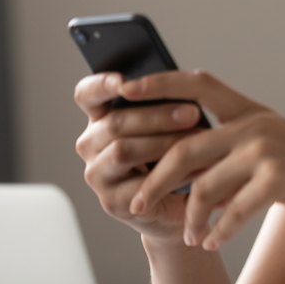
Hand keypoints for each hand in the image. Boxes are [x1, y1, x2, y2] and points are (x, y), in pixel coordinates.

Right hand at [73, 72, 205, 241]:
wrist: (180, 201)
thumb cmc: (172, 151)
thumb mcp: (167, 123)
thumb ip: (162, 102)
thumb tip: (179, 83)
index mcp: (100, 117)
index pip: (87, 95)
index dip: (101, 85)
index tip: (123, 81)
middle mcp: (91, 144)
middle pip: (115, 123)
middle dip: (157, 116)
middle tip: (193, 113)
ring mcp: (97, 174)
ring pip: (123, 151)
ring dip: (164, 143)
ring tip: (197, 138)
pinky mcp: (111, 201)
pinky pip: (139, 184)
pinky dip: (171, 174)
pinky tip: (193, 169)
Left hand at [123, 70, 284, 251]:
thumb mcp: (270, 150)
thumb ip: (231, 150)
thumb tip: (179, 163)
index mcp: (251, 110)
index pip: (198, 83)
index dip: (159, 83)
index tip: (124, 91)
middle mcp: (256, 123)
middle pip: (186, 146)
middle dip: (155, 178)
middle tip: (136, 202)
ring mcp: (268, 149)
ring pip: (204, 185)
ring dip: (189, 217)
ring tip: (188, 235)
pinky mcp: (280, 177)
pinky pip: (231, 210)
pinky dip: (217, 231)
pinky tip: (211, 241)